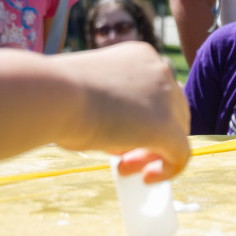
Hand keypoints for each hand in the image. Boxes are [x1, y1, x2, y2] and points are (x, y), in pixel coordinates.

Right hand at [54, 41, 189, 181]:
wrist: (53, 95)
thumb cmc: (57, 95)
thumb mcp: (90, 94)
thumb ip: (114, 109)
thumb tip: (123, 139)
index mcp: (141, 56)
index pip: (157, 90)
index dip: (144, 116)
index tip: (118, 134)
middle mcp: (160, 70)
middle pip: (173, 110)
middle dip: (152, 136)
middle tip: (123, 157)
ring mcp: (166, 98)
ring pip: (177, 132)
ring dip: (155, 153)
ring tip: (126, 169)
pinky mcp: (165, 127)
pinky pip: (181, 154)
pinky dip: (169, 169)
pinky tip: (146, 178)